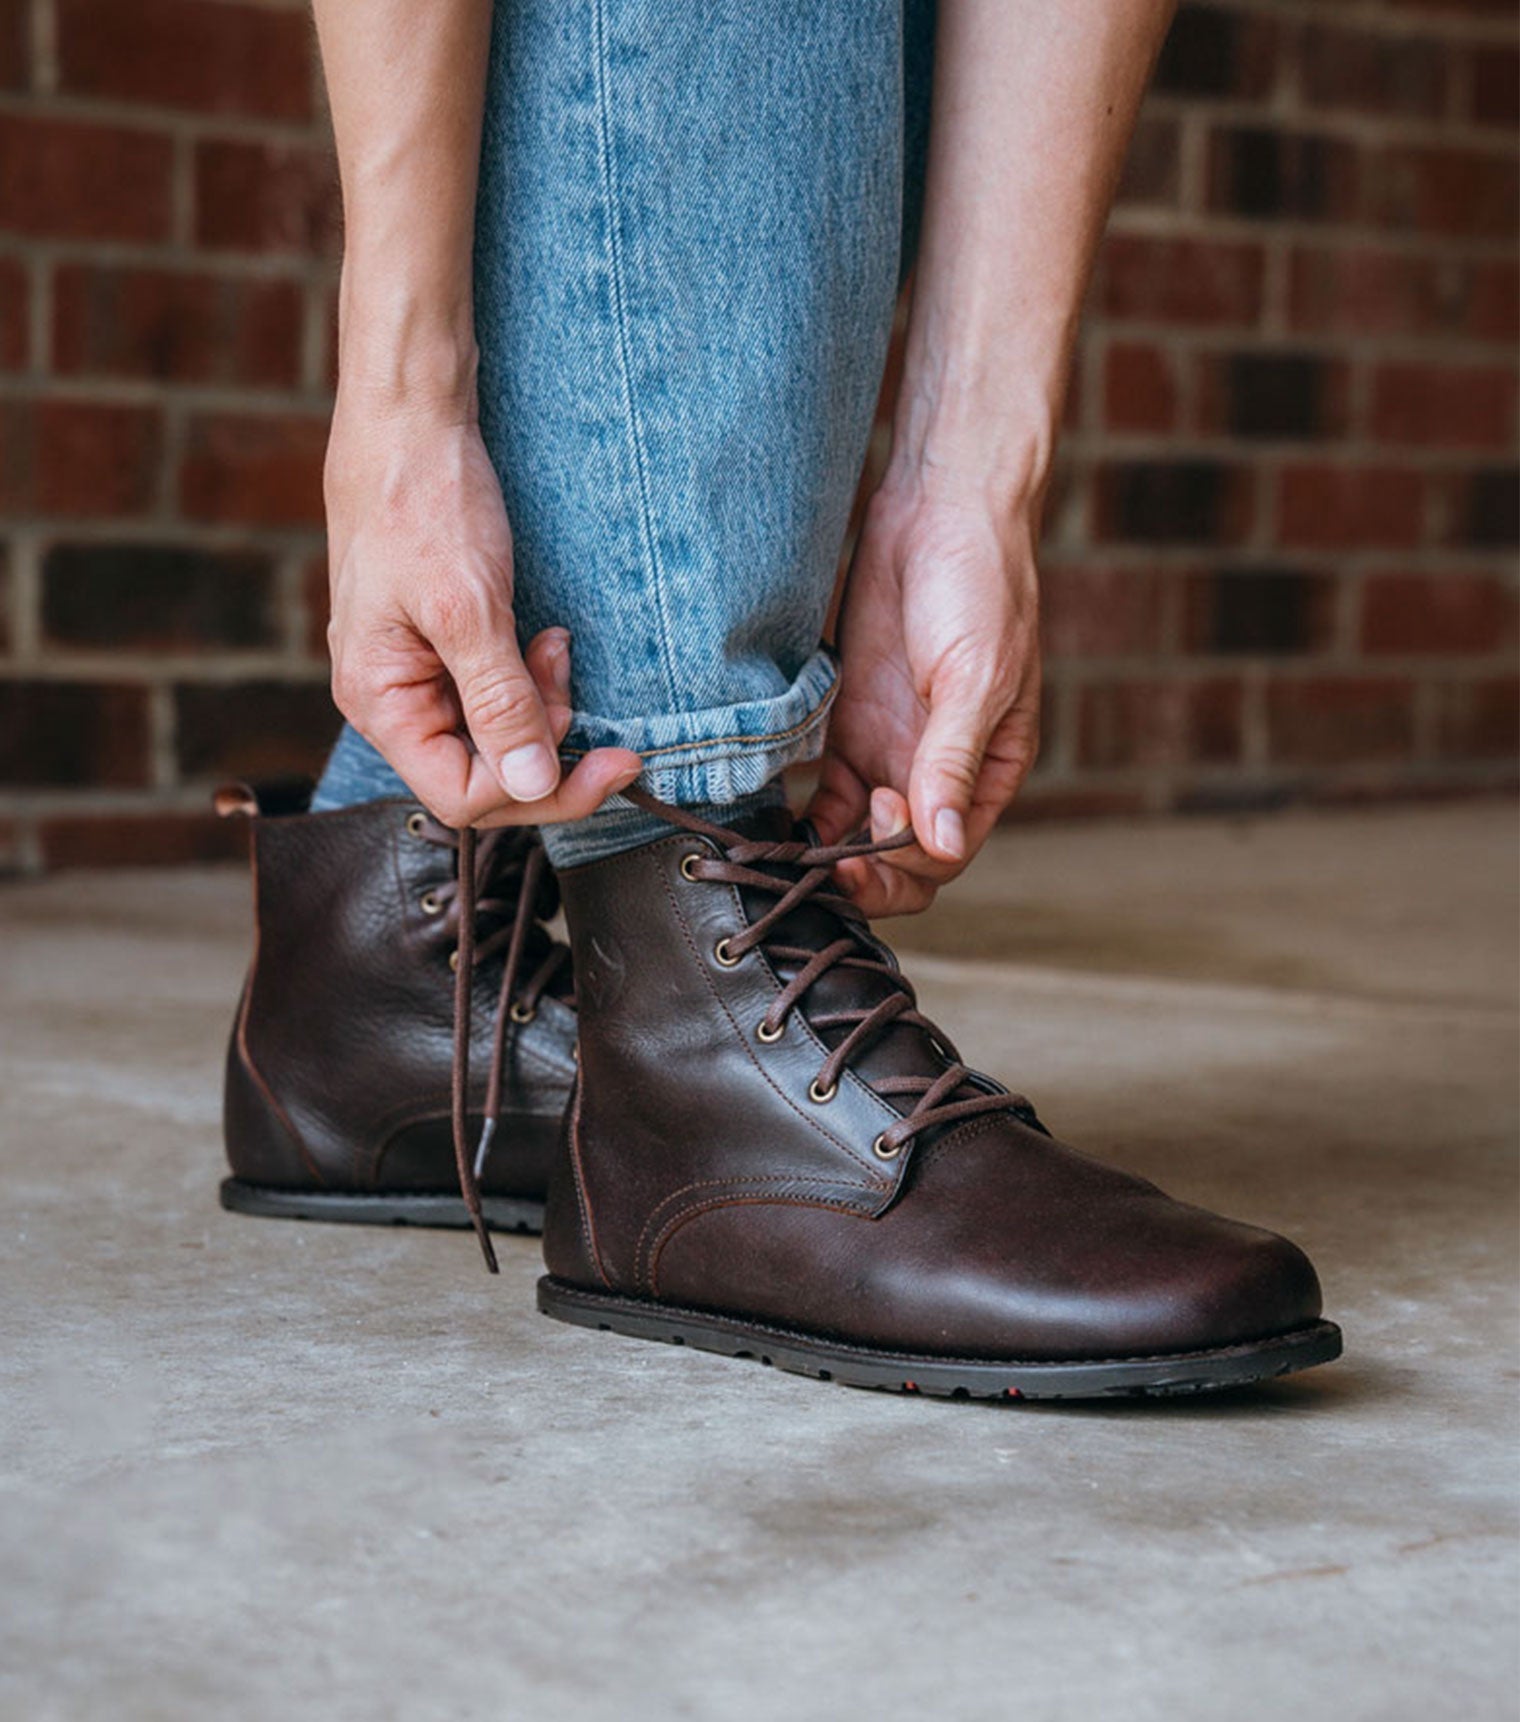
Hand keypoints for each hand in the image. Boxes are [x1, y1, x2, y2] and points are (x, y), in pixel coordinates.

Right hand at [324, 400, 640, 827]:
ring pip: (495, 735)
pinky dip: (530, 678)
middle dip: (546, 746)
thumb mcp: (470, 607)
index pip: (463, 797)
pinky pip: (493, 694)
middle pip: (482, 776)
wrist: (409, 419)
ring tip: (557, 648)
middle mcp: (391, 700)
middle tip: (585, 698)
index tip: (610, 763)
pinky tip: (547, 640)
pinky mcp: (440, 647)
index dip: (542, 793)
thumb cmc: (425, 502)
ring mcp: (414, 674)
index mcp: (380, 702)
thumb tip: (533, 785)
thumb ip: (500, 702)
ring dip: (542, 706)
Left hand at [806, 477, 1041, 915]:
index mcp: (988, 772)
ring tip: (793, 850)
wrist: (938, 509)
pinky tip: (775, 823)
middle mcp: (939, 773)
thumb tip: (939, 843)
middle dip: (865, 875)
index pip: (945, 854)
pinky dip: (804, 816)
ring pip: (856, 837)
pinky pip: (824, 794)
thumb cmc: (981, 587)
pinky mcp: (849, 725)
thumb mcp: (975, 678)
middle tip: (827, 861)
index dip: (904, 863)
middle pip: (900, 863)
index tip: (870, 829)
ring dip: (828, 855)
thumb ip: (952, 762)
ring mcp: (891, 750)